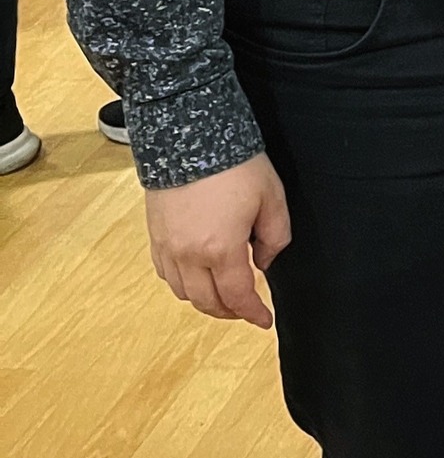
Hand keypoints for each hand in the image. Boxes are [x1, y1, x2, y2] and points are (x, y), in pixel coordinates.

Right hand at [145, 152, 290, 329]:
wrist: (189, 137)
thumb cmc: (235, 165)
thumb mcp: (272, 198)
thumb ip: (275, 237)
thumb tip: (263, 262)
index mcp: (221, 249)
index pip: (237, 296)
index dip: (253, 313)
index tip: (264, 321)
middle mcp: (189, 256)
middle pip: (207, 302)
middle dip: (229, 311)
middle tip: (246, 308)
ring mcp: (167, 247)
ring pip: (183, 293)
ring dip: (205, 299)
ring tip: (223, 293)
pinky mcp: (154, 236)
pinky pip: (166, 274)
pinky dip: (183, 283)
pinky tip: (197, 274)